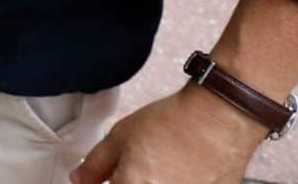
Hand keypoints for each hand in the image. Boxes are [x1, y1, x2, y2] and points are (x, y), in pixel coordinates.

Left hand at [70, 86, 268, 183]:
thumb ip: (95, 164)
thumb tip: (79, 180)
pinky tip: (181, 170)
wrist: (219, 120)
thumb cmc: (172, 124)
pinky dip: (176, 180)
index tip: (108, 176)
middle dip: (129, 180)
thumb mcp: (120, 137)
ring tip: (164, 164)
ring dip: (153, 179)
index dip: (106, 182)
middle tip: (139, 165)